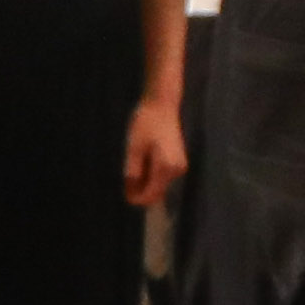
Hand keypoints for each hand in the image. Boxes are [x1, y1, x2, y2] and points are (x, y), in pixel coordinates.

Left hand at [123, 90, 187, 206]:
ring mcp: (180, 167)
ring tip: (136, 161)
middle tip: (128, 171)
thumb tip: (131, 195)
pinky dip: (151, 174)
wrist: (162, 105)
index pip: (151, 196)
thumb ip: (133, 174)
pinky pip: (163, 177)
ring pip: (159, 185)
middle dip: (140, 188)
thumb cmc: (146, 124)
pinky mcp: (178, 162)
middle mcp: (177, 171)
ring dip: (145, 180)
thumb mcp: (134, 150)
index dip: (136, 199)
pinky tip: (144, 159)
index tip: (123, 190)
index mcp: (166, 169)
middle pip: (156, 192)